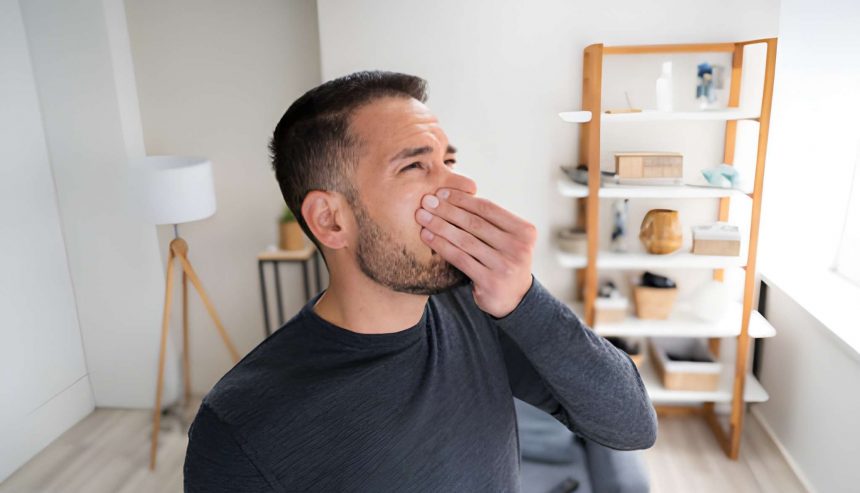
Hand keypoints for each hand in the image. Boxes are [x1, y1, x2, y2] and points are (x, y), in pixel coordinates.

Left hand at [415, 187, 536, 317]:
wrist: (515, 298)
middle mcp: (518, 247)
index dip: (462, 199)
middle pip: (474, 223)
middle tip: (426, 201)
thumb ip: (490, 221)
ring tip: (422, 217)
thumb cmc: (503, 260)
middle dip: (447, 210)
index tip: (441, 192)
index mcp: (524, 231)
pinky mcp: (490, 281)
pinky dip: (441, 245)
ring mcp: (505, 265)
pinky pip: (459, 258)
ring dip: (440, 226)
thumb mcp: (506, 239)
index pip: (488, 209)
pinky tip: (427, 236)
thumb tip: (452, 195)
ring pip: (465, 240)